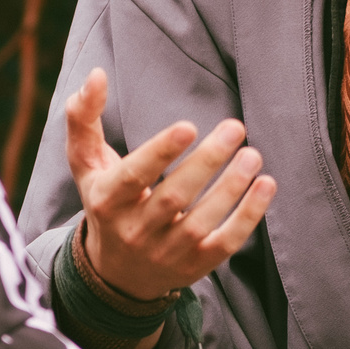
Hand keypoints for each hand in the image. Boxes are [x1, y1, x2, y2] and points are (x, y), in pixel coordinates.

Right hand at [62, 68, 275, 302]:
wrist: (116, 273)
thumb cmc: (105, 202)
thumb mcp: (86, 164)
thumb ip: (83, 117)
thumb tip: (96, 74)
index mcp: (107, 201)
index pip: (134, 177)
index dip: (161, 153)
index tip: (189, 125)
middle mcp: (134, 231)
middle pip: (174, 197)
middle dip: (206, 162)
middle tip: (235, 127)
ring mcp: (165, 252)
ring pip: (201, 223)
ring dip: (231, 188)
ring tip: (253, 155)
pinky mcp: (194, 266)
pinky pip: (224, 244)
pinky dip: (248, 217)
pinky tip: (266, 185)